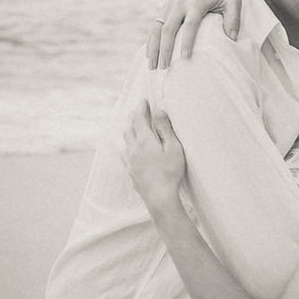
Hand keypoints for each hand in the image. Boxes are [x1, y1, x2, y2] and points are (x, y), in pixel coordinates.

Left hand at [123, 99, 186, 213]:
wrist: (159, 198)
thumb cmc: (170, 172)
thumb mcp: (173, 148)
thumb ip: (165, 129)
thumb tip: (158, 111)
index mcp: (144, 140)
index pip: (138, 118)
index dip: (141, 108)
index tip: (144, 101)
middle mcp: (133, 149)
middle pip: (129, 128)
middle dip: (134, 118)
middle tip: (140, 112)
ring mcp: (130, 161)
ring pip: (125, 141)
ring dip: (130, 132)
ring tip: (136, 129)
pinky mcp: (130, 172)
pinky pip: (125, 154)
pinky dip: (128, 146)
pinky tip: (132, 150)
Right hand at [147, 0, 243, 69]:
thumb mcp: (234, 2)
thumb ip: (234, 19)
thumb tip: (232, 39)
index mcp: (196, 3)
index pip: (190, 24)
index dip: (187, 41)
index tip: (185, 58)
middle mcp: (180, 3)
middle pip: (168, 28)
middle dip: (165, 49)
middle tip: (164, 67)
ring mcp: (171, 5)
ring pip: (157, 28)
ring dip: (153, 47)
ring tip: (152, 66)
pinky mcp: (166, 7)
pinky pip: (155, 25)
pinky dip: (151, 40)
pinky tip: (149, 55)